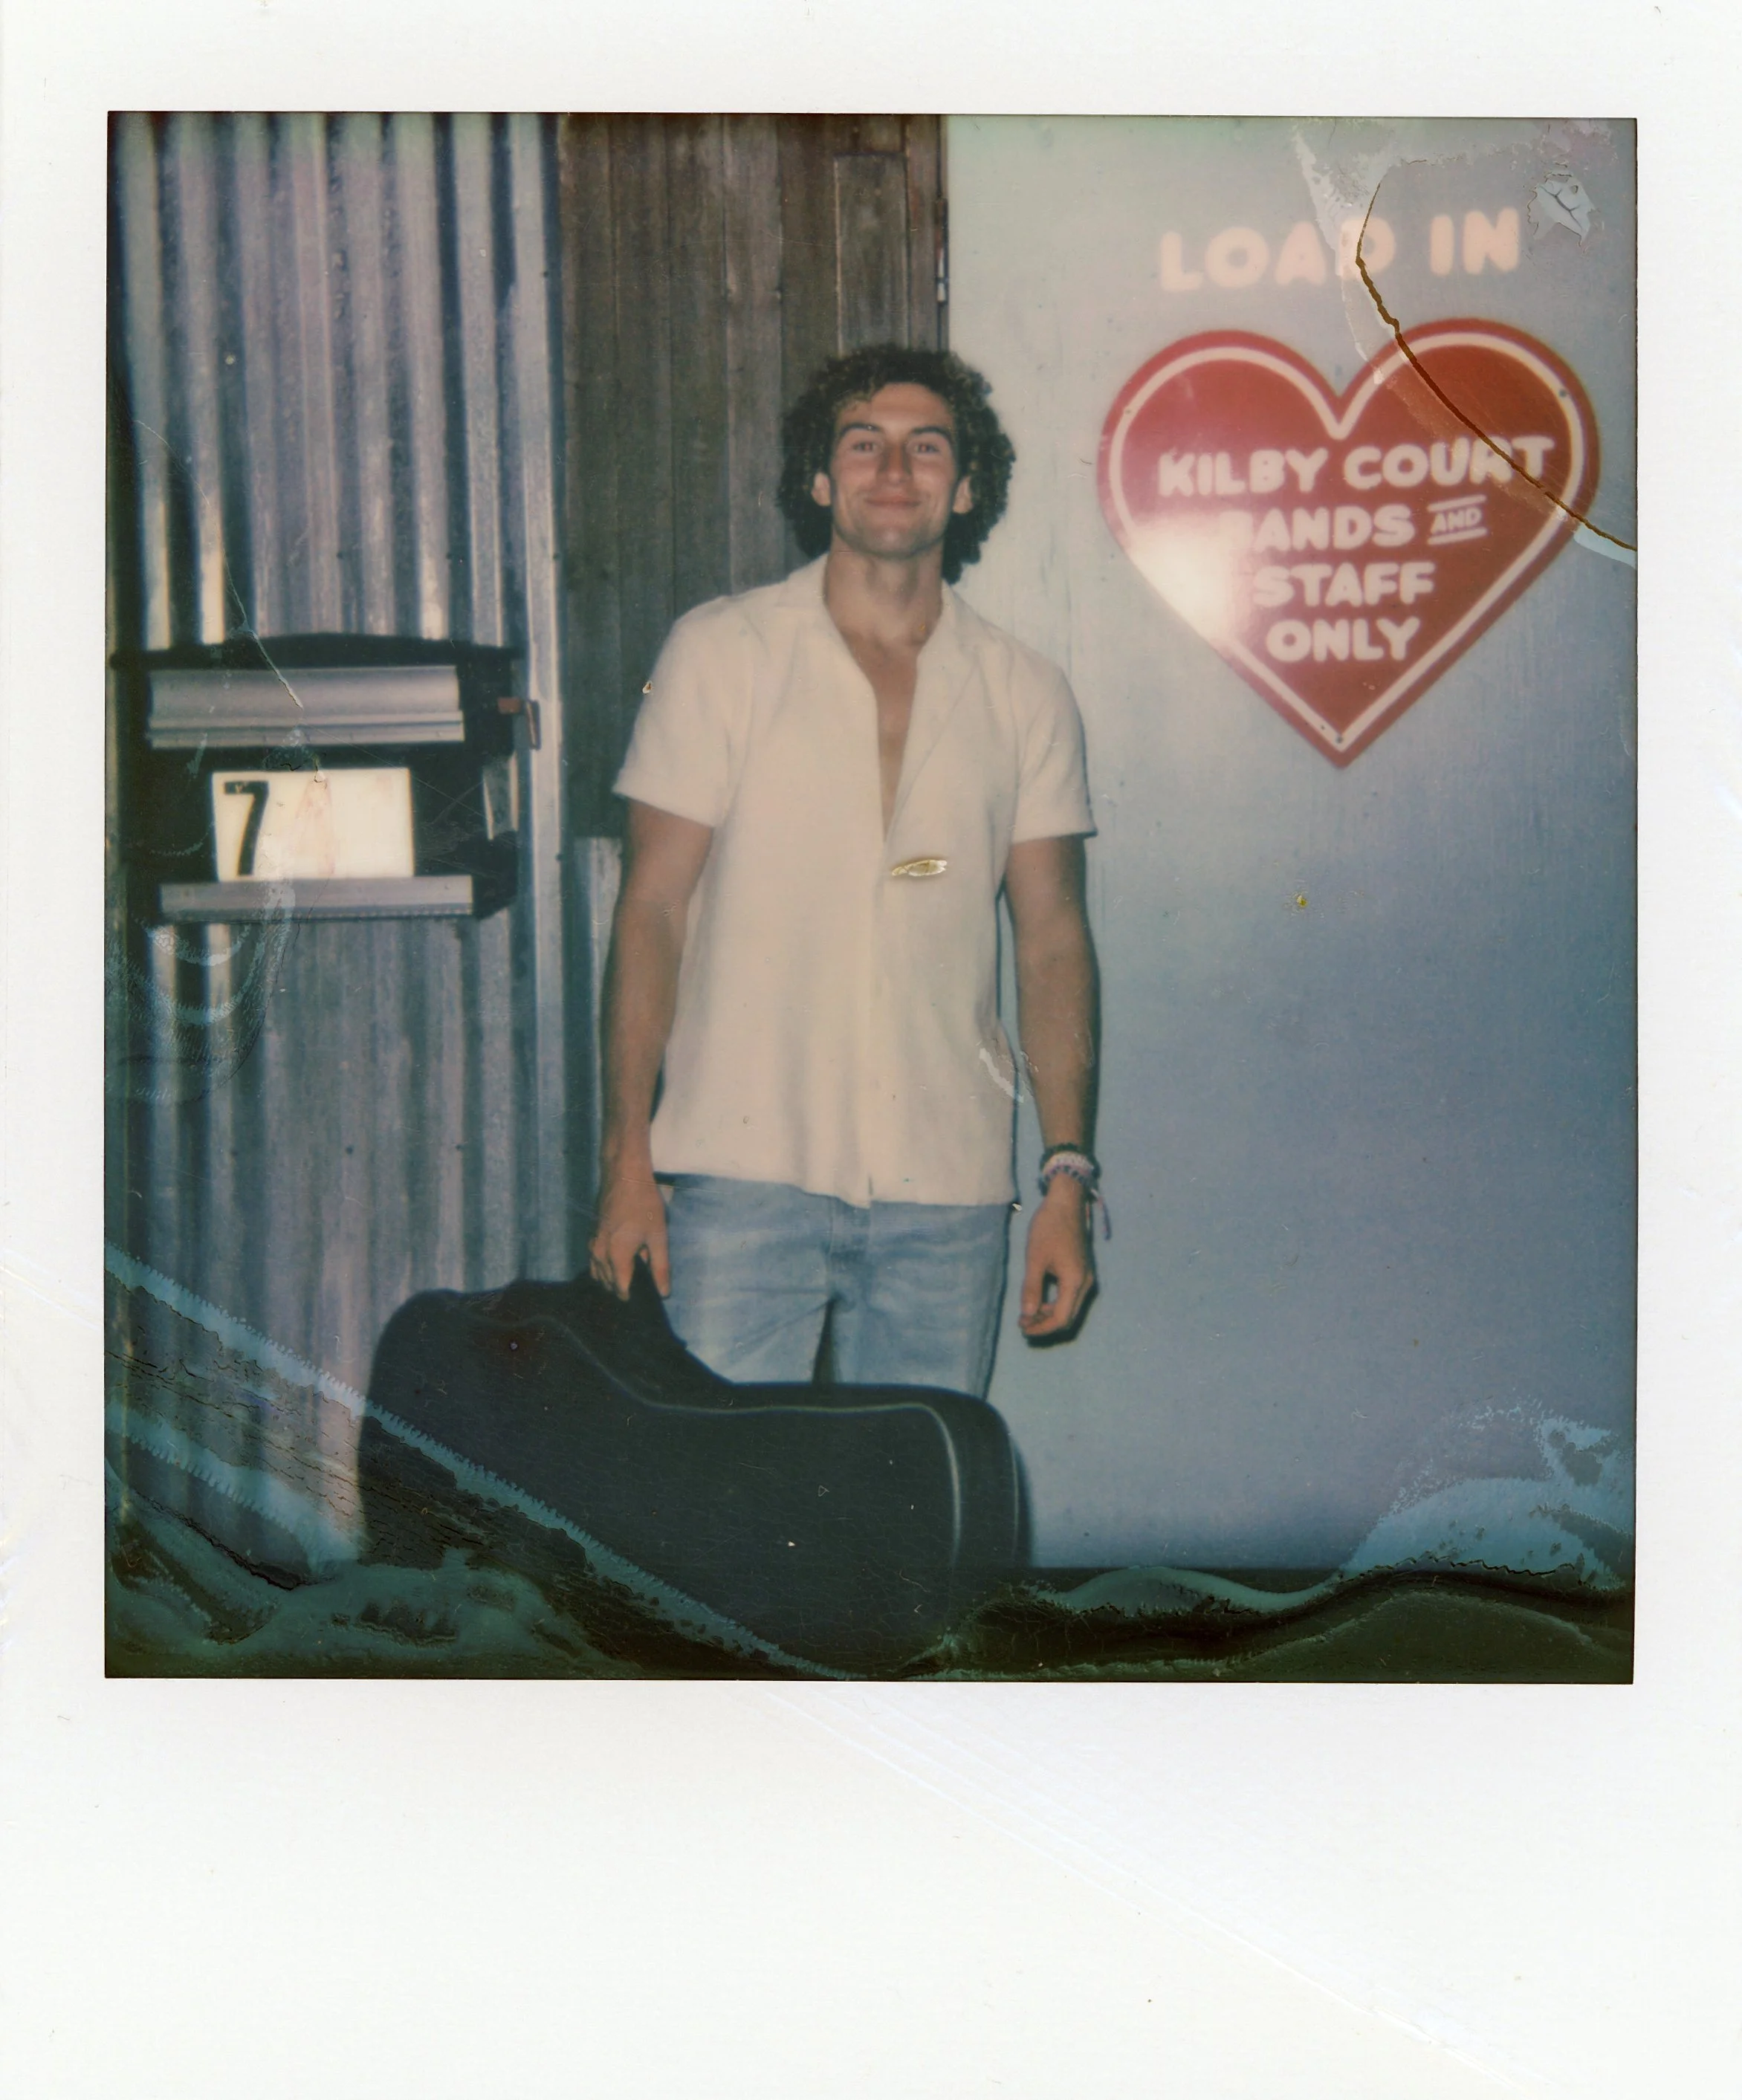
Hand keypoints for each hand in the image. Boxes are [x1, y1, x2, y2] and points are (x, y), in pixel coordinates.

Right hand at [588, 1162, 670, 1298]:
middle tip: (642, 1289)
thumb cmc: (644, 1204)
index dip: (633, 1297)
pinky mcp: (592, 1235)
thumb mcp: (658, 1236)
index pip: (621, 1289)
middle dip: (623, 1289)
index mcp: (616, 1256)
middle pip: (608, 1284)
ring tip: (632, 1278)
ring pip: (599, 1274)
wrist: (624, 1175)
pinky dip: (605, 1268)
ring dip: (612, 1280)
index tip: (645, 1300)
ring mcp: (592, 1244)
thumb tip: (663, 1293)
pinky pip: (595, 1261)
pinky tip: (620, 1262)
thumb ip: (660, 1267)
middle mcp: (599, 1254)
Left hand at [1018, 1177, 1095, 1339]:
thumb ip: (1032, 1289)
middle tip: (1022, 1323)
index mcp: (1075, 1282)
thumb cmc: (1049, 1227)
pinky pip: (1070, 1297)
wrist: (1066, 1202)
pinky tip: (1039, 1300)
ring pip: (1069, 1308)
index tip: (1022, 1327)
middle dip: (1045, 1324)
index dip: (1041, 1328)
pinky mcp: (1082, 1271)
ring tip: (1027, 1313)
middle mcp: (1085, 1283)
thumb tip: (1028, 1315)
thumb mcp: (1035, 1259)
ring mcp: (1085, 1277)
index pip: (1061, 1319)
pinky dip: (1055, 1303)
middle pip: (1068, 1317)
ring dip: (1049, 1315)